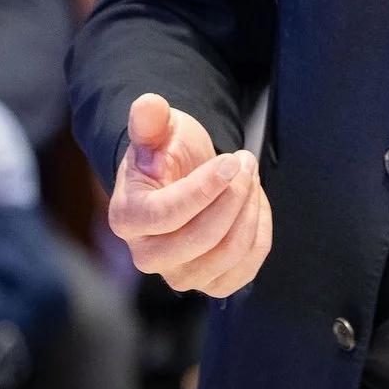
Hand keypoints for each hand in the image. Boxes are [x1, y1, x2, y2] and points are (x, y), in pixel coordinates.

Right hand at [107, 93, 271, 296]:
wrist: (180, 179)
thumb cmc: (166, 153)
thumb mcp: (158, 130)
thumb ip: (150, 119)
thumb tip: (148, 105)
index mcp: (127, 218)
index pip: (166, 215)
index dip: (204, 189)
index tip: (231, 160)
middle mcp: (147, 256)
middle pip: (200, 239)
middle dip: (233, 197)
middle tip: (245, 161)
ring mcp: (179, 275)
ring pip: (227, 255)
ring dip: (249, 211)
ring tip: (250, 178)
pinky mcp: (210, 284)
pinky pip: (245, 270)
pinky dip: (260, 234)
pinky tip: (255, 204)